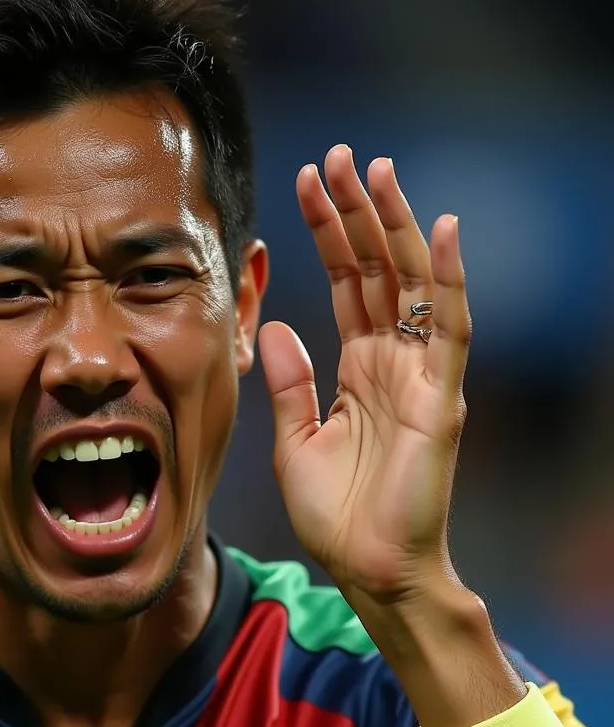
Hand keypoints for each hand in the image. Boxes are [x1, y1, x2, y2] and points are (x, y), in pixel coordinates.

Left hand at [259, 145, 470, 613]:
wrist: (369, 570)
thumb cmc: (336, 514)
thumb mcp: (295, 439)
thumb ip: (288, 382)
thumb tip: (274, 325)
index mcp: (358, 368)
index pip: (346, 284)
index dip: (328, 234)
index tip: (305, 184)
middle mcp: (393, 361)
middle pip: (378, 270)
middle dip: (357, 213)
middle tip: (338, 156)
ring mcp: (421, 376)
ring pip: (414, 284)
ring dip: (396, 227)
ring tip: (375, 170)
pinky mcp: (440, 398)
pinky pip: (451, 329)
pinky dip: (451, 279)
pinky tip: (440, 229)